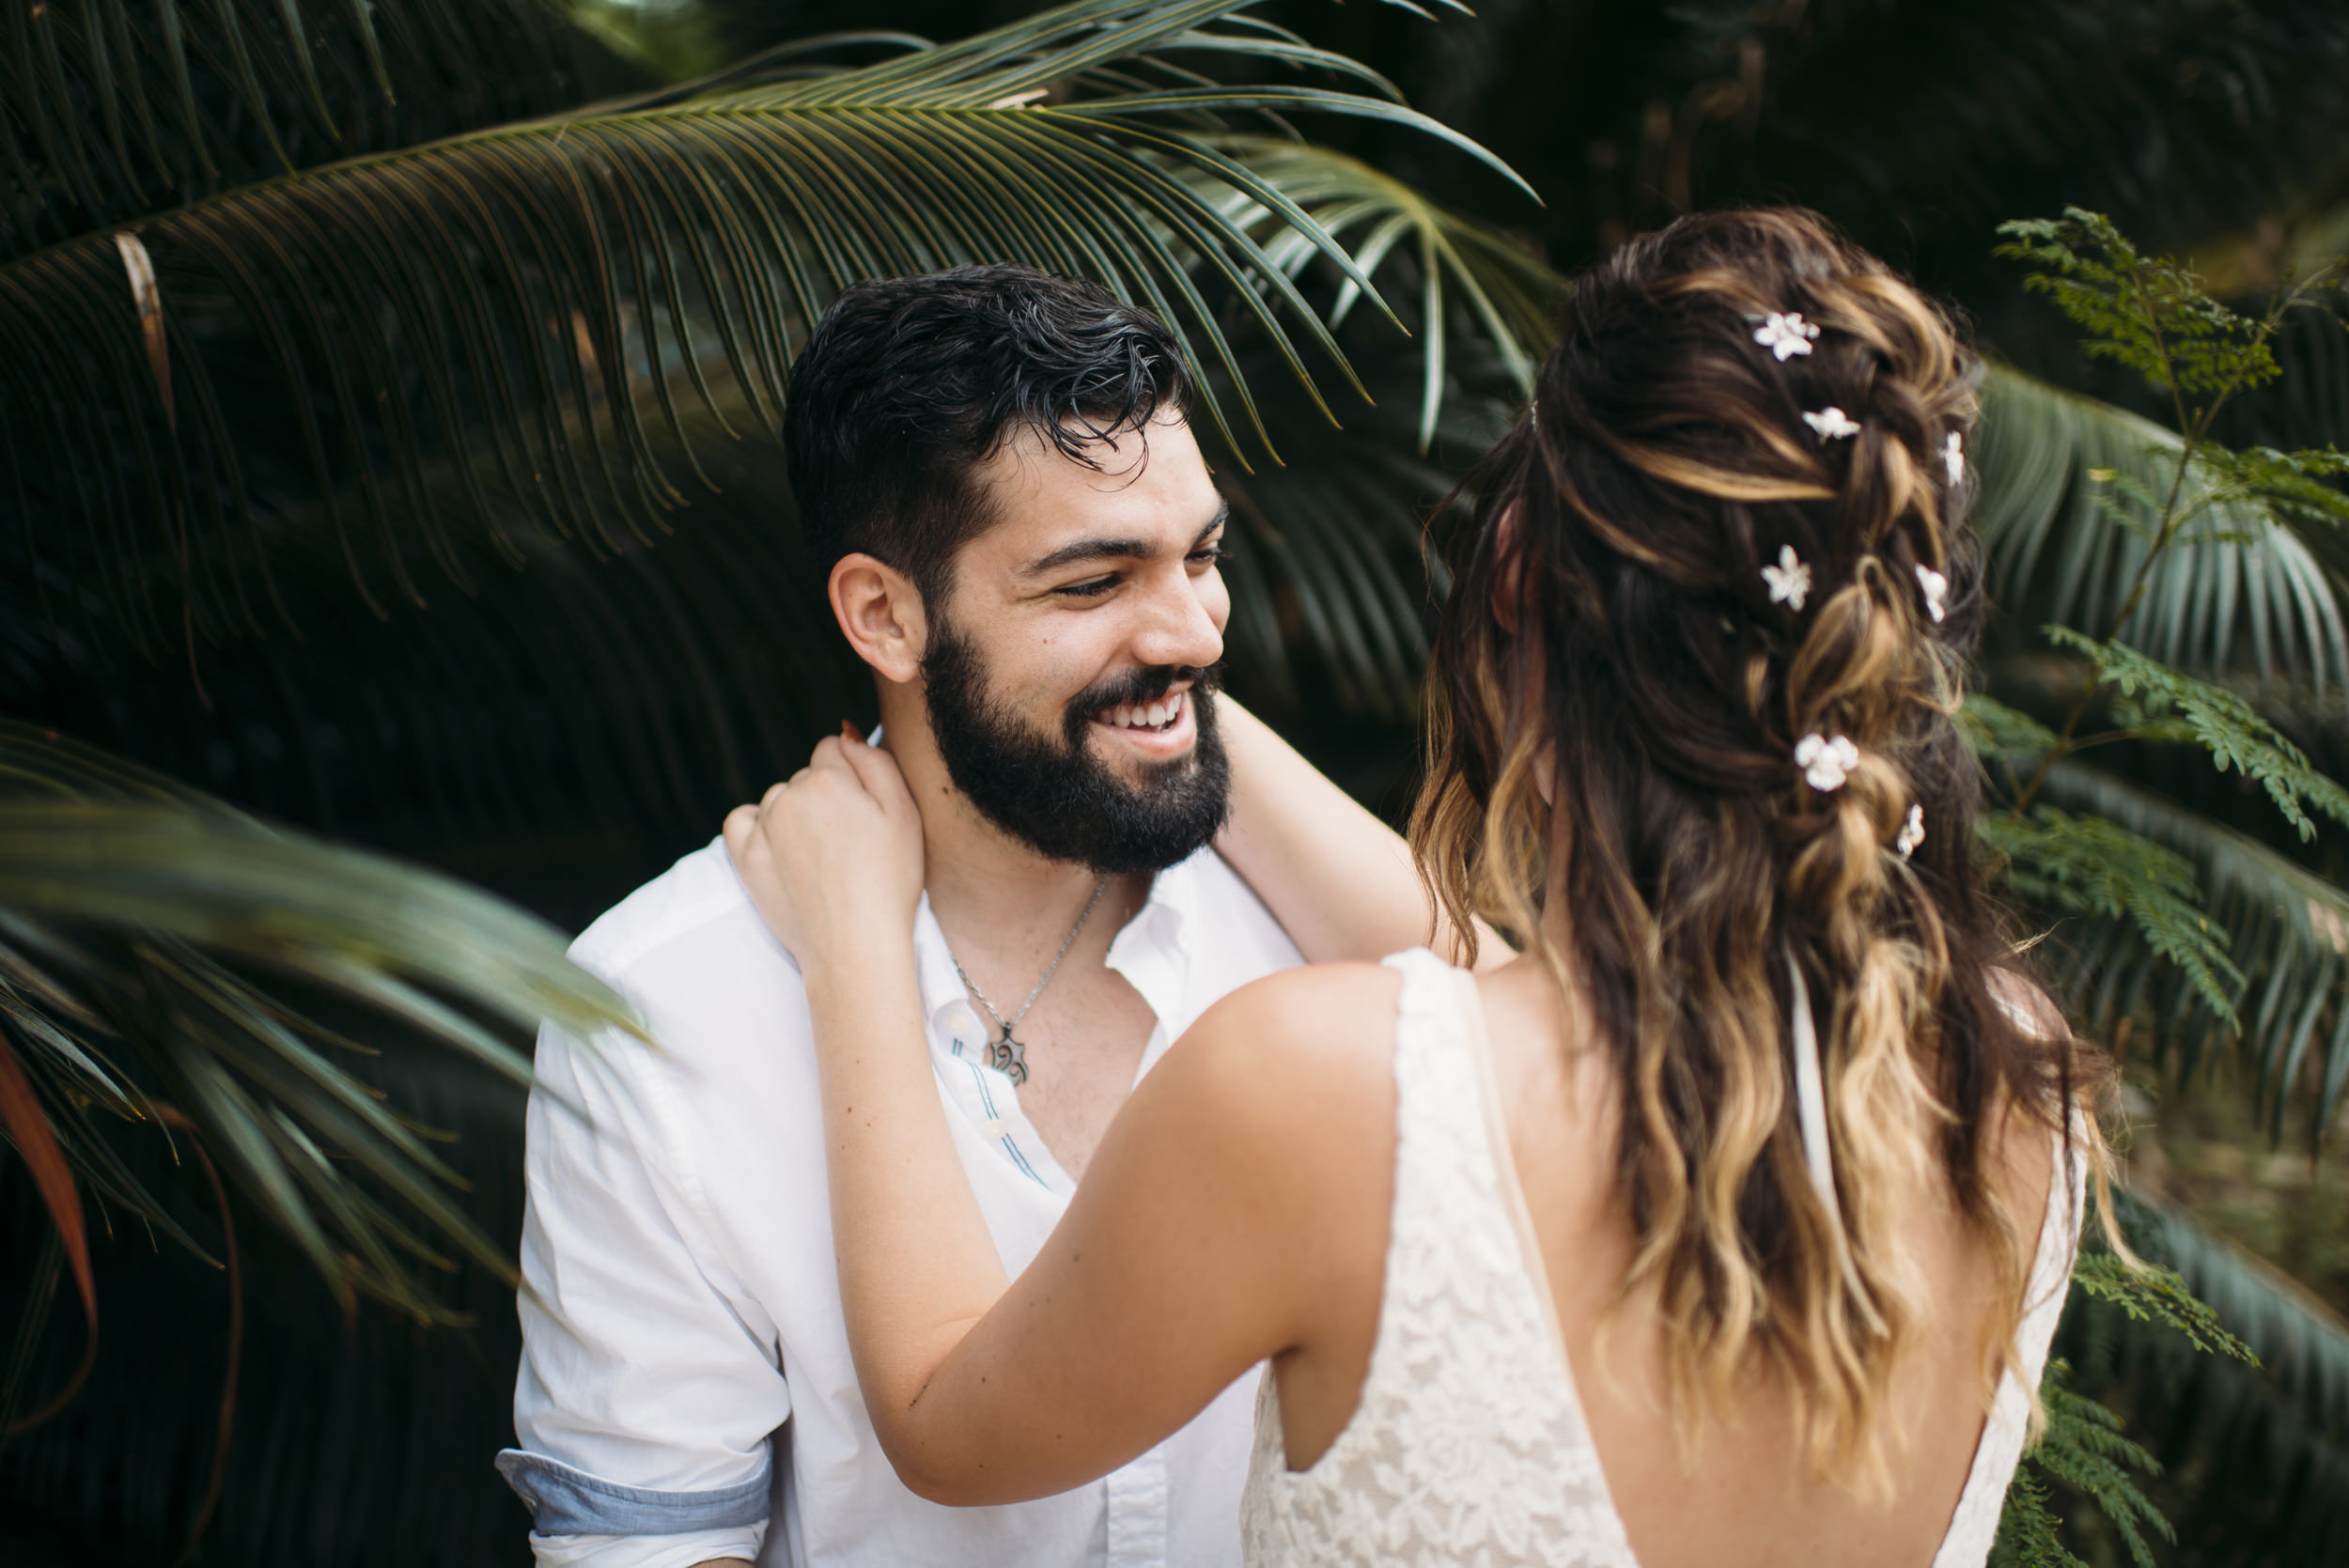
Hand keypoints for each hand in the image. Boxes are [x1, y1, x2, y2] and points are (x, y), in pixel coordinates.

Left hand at [724, 732, 923, 972]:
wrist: (855, 946)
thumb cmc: (890, 882)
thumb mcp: (904, 813)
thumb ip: (875, 761)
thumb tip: (844, 733)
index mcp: (829, 779)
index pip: (832, 750)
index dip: (853, 778)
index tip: (865, 812)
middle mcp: (789, 795)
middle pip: (806, 777)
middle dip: (826, 798)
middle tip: (851, 843)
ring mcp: (763, 827)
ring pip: (779, 800)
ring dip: (795, 815)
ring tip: (822, 857)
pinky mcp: (745, 858)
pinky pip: (741, 821)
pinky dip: (757, 827)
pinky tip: (780, 848)